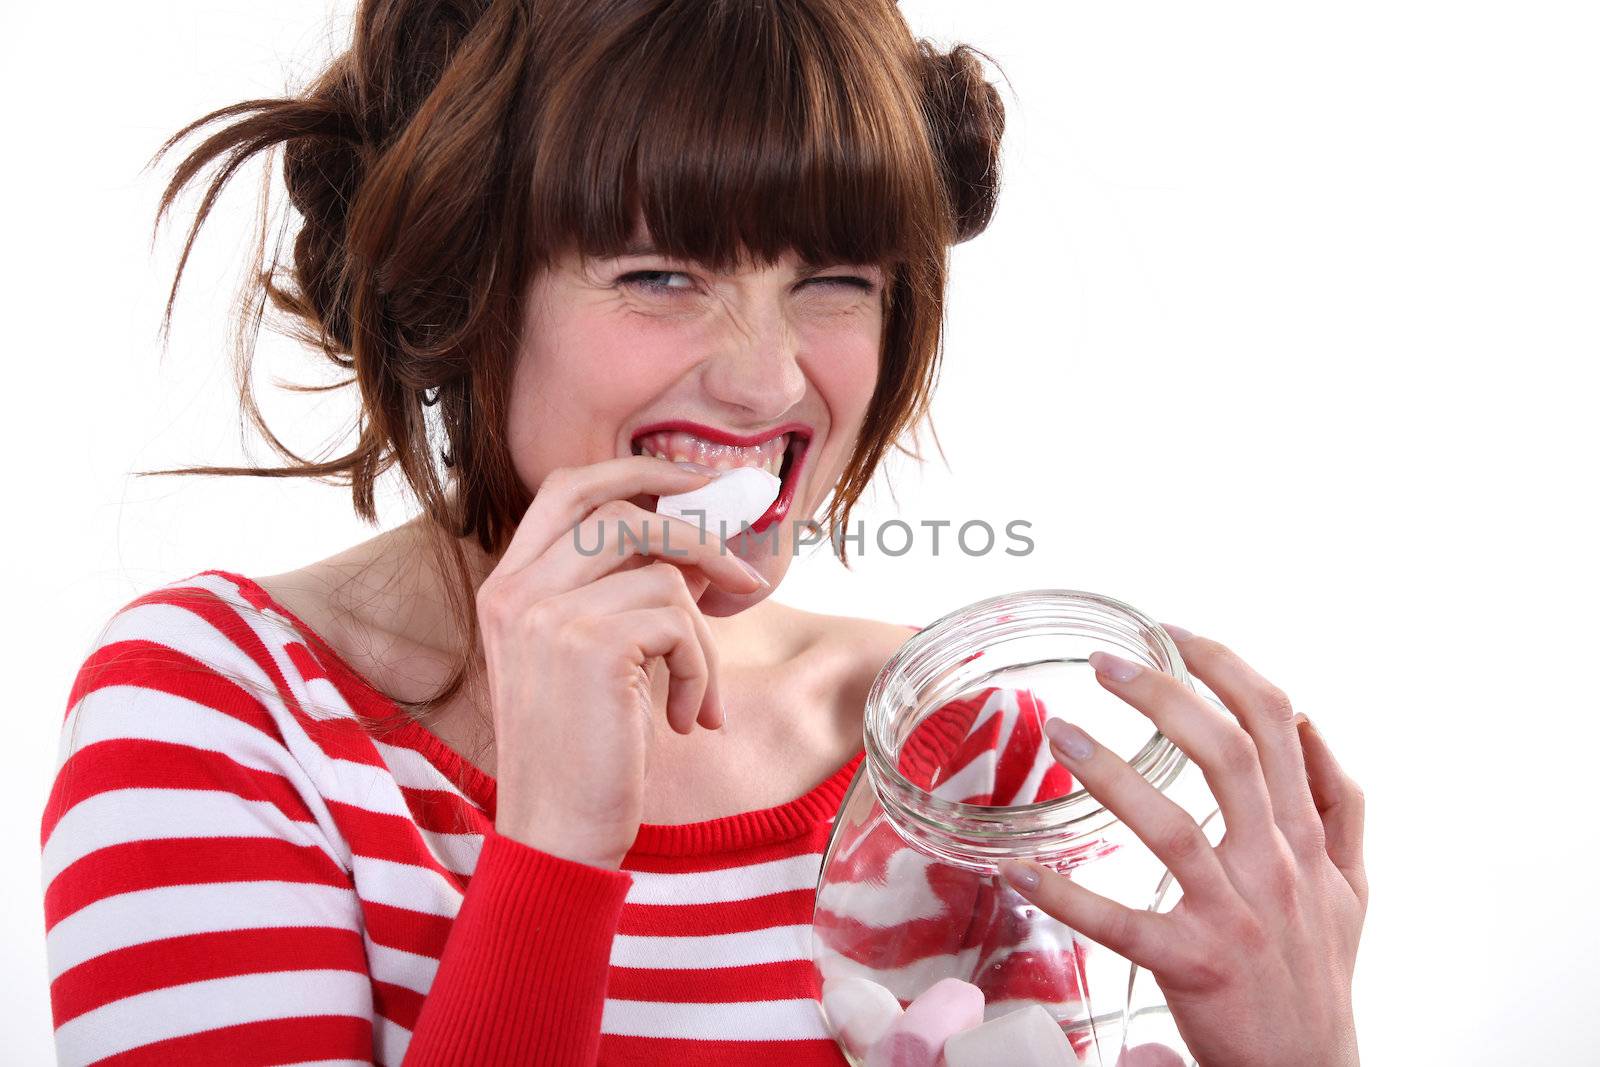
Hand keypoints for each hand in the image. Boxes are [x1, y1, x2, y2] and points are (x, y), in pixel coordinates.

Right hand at [477, 456, 767, 868]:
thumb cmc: (580, 756)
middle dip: (695, 531)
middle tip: (741, 571)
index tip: (693, 481)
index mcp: (506, 588)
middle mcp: (516, 590)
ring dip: (703, 641)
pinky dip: (701, 672)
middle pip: (621, 510)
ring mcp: (548, 612)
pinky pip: (681, 623)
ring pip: (665, 576)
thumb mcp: (582, 662)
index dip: (636, 470)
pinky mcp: (592, 643)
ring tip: (696, 697)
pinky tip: (683, 720)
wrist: (556, 837)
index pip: (566, 488)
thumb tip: (691, 548)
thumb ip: (611, 597)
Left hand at [997, 627, 1367, 1066]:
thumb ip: (1337, 803)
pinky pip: (1124, 924)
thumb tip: (1309, 722)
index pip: (1275, 725)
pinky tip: (1021, 871)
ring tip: (1059, 732)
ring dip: (1112, 775)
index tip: (1174, 632)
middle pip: (1228, 755)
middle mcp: (1276, 865)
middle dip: (1166, 695)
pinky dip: (1070, 896)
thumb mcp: (1352, 884)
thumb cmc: (1320, 972)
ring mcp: (1237, 916)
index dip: (1225, 668)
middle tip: (1104, 661)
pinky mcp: (1195, 966)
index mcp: (1305, 836)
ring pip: (1175, 828)